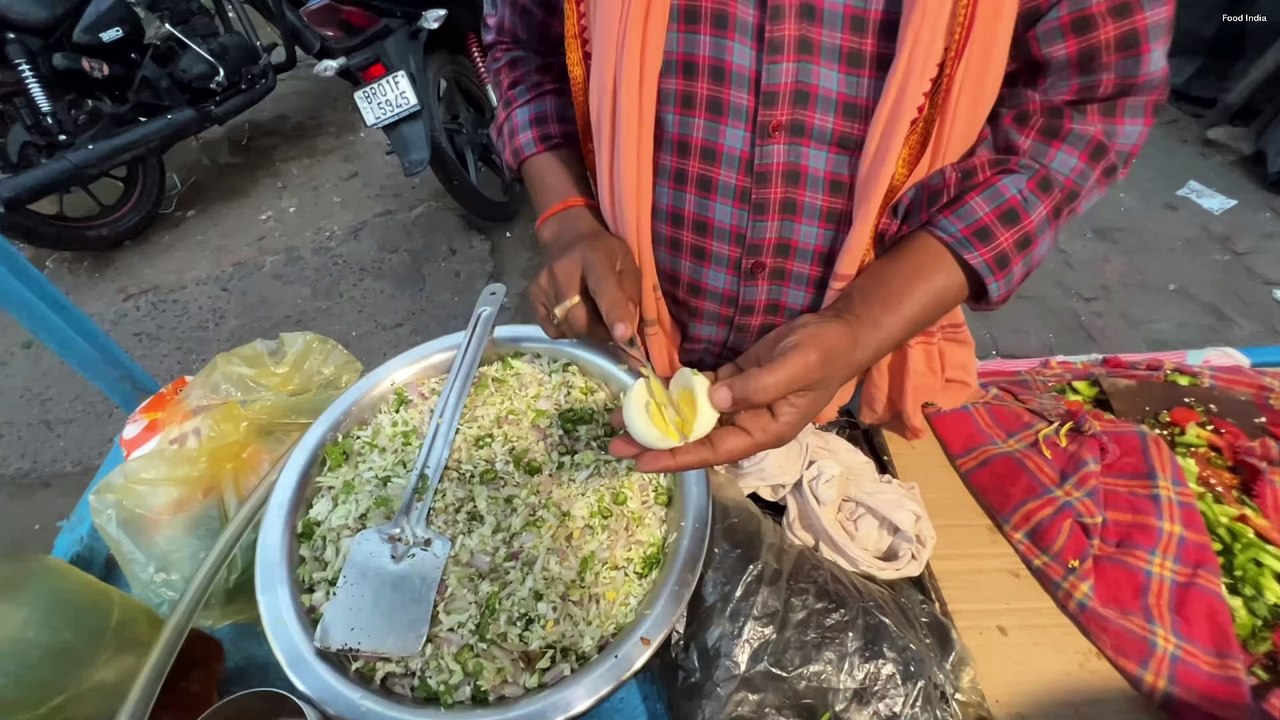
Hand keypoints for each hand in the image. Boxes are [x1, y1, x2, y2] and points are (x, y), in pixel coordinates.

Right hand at [527, 210, 641, 344]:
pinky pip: (552, 329)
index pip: (604, 291)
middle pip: (580, 320)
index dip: (614, 316)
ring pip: (567, 328)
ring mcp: (544, 283)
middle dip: (600, 333)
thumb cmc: (605, 253)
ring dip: (586, 333)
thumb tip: (627, 333)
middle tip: (611, 330)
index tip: (624, 337)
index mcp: (595, 257)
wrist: (569, 236)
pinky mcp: (533, 295)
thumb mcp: (627, 264)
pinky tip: (576, 316)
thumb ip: (630, 297)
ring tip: (594, 318)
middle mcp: (563, 270)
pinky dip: (568, 331)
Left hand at [609, 310, 866, 471]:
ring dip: (659, 416)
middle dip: (656, 441)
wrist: (838, 331)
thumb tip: (714, 400)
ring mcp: (739, 402)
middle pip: (695, 438)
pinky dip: (675, 390)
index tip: (642, 461)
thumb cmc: (822, 355)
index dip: (676, 457)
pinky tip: (649, 389)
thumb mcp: (793, 370)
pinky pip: (699, 390)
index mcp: (763, 431)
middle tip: (614, 443)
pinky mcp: (735, 379)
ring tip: (620, 417)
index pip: (712, 451)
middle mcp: (747, 423)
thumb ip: (755, 387)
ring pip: (692, 416)